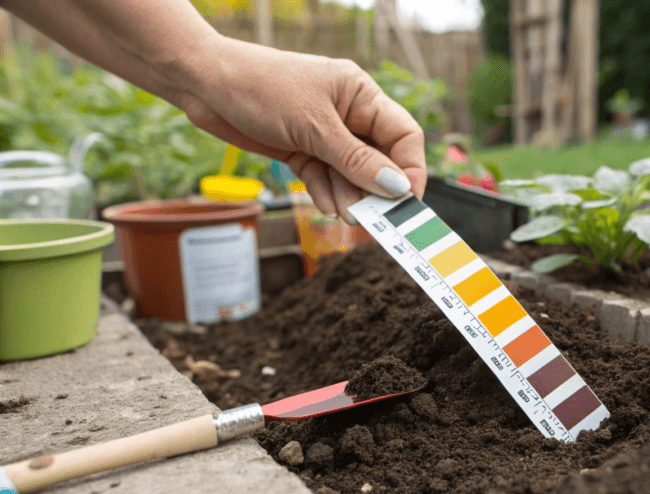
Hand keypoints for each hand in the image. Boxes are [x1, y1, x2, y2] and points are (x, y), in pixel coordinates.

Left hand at [178, 36, 425, 223]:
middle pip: (378, 159)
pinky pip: (325, 177)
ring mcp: (324, 133)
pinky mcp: (301, 148)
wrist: (204, 84)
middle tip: (373, 217)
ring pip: (351, 174)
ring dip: (350, 196)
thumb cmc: (260, 87)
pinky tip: (325, 205)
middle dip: (376, 189)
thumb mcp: (314, 127)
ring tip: (344, 213)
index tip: (406, 201)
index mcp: (360, 95)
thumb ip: (356, 160)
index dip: (409, 170)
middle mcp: (347, 114)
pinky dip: (326, 193)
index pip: (403, 135)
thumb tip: (396, 187)